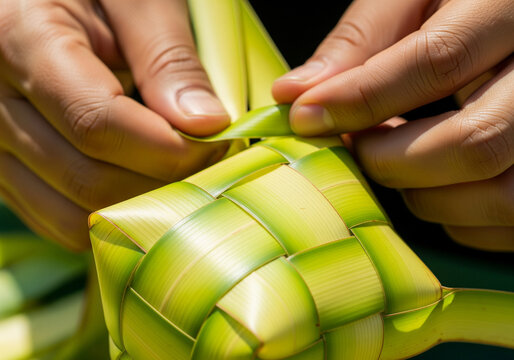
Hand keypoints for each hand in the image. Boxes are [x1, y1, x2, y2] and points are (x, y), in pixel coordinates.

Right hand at [0, 0, 228, 249]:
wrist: (44, 2)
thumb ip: (167, 59)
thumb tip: (205, 125)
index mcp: (17, 37)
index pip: (96, 122)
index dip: (167, 148)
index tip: (215, 144)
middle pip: (86, 179)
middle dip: (162, 182)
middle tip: (207, 161)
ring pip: (70, 215)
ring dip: (137, 208)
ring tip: (175, 173)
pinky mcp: (6, 170)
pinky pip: (57, 219)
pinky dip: (107, 217)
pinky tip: (139, 183)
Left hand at [272, 0, 513, 250]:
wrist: (506, 23)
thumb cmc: (458, 2)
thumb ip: (359, 41)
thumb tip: (293, 95)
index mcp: (509, 9)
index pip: (438, 61)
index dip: (361, 98)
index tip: (305, 116)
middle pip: (473, 143)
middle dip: (390, 160)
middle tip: (357, 147)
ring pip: (498, 194)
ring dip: (424, 196)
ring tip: (395, 161)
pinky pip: (507, 219)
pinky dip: (456, 218)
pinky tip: (434, 183)